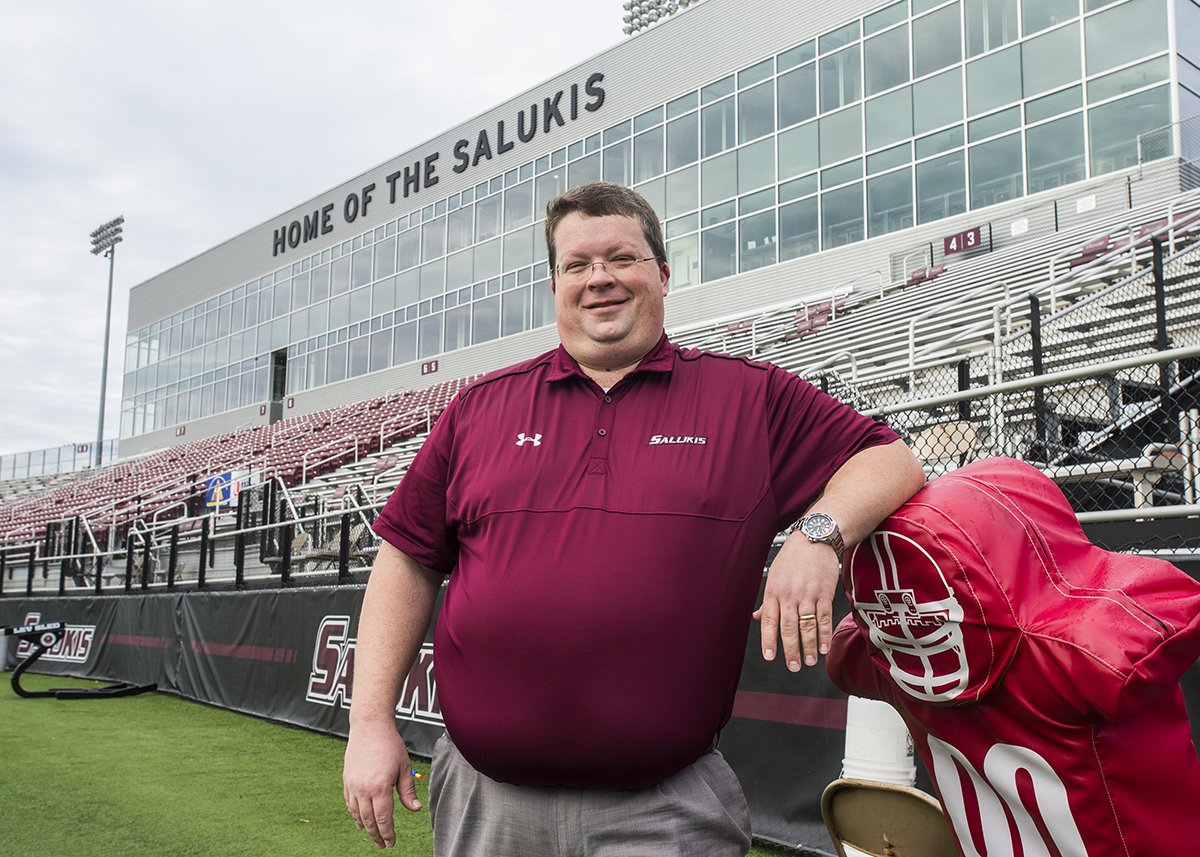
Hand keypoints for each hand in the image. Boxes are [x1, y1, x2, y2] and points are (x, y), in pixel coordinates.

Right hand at [343, 720, 420, 848]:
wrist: (370, 726)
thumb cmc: (390, 744)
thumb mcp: (404, 767)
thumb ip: (408, 790)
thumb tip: (415, 809)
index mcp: (380, 787)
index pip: (383, 818)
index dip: (388, 833)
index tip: (391, 843)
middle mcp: (364, 789)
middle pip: (369, 820)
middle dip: (376, 835)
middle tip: (383, 845)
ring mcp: (353, 785)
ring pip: (357, 814)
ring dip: (365, 827)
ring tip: (373, 835)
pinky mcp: (347, 780)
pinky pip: (349, 803)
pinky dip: (355, 814)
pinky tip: (360, 820)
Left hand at [753, 534, 839, 670]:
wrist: (815, 538)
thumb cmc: (793, 557)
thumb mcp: (774, 575)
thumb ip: (768, 600)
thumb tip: (759, 618)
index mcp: (774, 592)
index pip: (770, 622)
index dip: (769, 641)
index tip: (770, 657)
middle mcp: (789, 595)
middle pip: (788, 628)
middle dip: (791, 650)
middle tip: (793, 666)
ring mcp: (807, 595)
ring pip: (807, 626)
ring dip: (809, 647)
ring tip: (809, 661)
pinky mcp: (824, 593)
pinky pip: (824, 618)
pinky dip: (824, 635)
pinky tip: (824, 647)